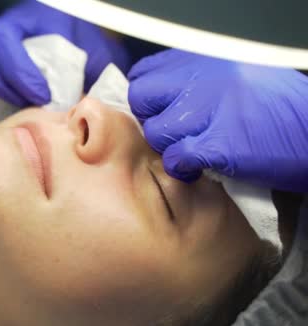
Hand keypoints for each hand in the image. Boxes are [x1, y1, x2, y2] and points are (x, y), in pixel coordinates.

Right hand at [0, 0, 128, 106]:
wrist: (79, 34)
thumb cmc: (86, 41)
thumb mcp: (95, 50)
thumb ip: (92, 70)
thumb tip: (88, 102)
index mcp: (31, 15)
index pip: (5, 38)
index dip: (19, 71)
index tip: (43, 95)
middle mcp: (6, 24)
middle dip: (6, 84)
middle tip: (33, 102)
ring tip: (20, 101)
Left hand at [128, 49, 307, 191]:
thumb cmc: (280, 108)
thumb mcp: (235, 75)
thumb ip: (195, 80)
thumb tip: (161, 94)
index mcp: (205, 59)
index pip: (145, 73)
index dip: (150, 98)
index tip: (163, 111)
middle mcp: (203, 77)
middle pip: (142, 98)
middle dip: (153, 120)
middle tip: (176, 134)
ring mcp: (210, 108)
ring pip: (156, 131)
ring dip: (169, 148)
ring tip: (194, 152)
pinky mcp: (219, 142)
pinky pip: (175, 157)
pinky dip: (182, 168)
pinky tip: (199, 169)